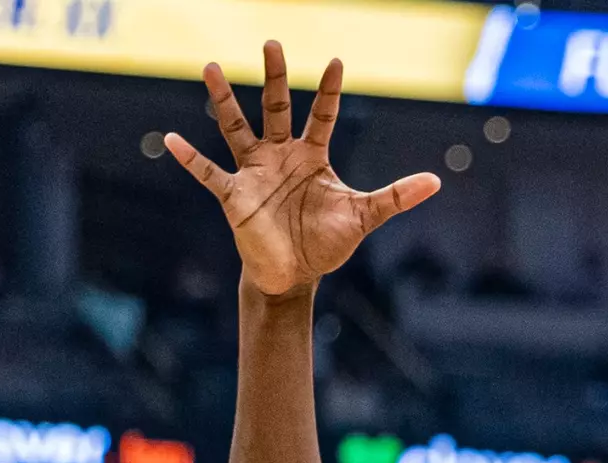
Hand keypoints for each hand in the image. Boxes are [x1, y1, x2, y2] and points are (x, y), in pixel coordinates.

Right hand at [165, 42, 440, 296]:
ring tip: (211, 66)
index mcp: (312, 156)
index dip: (328, 90)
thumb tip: (436, 182)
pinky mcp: (234, 195)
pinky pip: (209, 173)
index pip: (321, 115)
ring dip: (224, 99)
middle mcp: (281, 156)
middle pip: (275, 107)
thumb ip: (396, 196)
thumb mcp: (365, 215)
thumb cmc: (326, 243)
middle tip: (271, 42)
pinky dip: (190, 158)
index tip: (335, 61)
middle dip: (274, 77)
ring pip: (236, 127)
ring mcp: (255, 172)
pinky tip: (170, 139)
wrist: (295, 276)